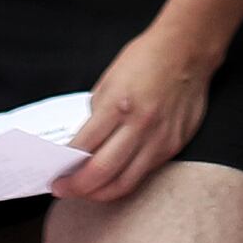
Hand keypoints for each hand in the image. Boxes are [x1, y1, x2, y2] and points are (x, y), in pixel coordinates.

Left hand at [57, 20, 215, 203]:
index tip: (54, 175)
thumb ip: (98, 116)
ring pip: (125, 182)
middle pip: (102, 171)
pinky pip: (145, 172)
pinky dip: (124, 180)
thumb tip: (85, 146)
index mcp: (118, 104)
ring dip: (100, 193)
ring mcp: (160, 138)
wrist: (188, 49)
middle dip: (77, 187)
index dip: (66, 166)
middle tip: (63, 189)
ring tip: (86, 192)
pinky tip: (112, 180)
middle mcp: (140, 125)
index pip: (85, 147)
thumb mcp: (109, 82)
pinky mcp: (174, 144)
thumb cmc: (145, 59)